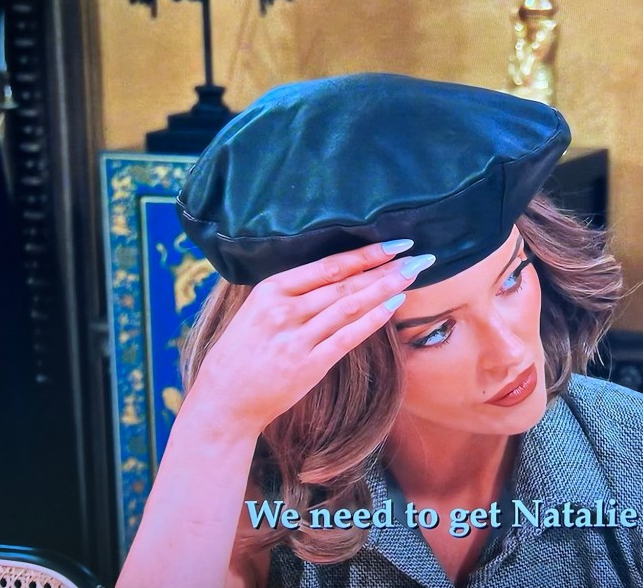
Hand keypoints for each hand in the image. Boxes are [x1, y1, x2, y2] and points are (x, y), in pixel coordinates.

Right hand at [190, 240, 433, 434]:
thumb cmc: (242, 352)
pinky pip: (347, 337)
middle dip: (387, 267)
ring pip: (351, 306)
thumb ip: (293, 292)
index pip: (329, 265)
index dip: (366, 253)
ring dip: (386, 287)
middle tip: (419, 255)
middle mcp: (284, 310)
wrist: (224, 400)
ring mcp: (297, 338)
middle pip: (346, 283)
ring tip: (413, 273)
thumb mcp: (257, 310)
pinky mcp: (309, 365)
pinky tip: (394, 304)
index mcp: (270, 290)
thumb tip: (340, 272)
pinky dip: (373, 319)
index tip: (395, 242)